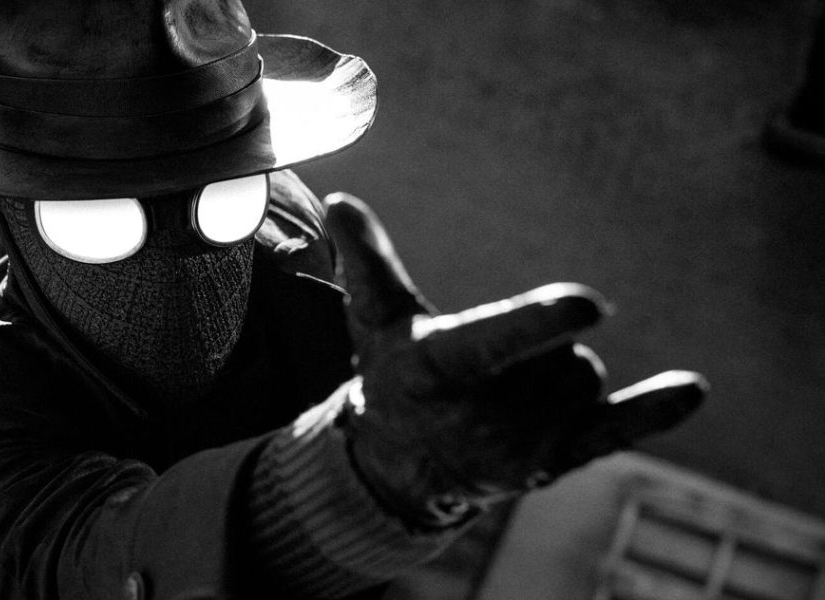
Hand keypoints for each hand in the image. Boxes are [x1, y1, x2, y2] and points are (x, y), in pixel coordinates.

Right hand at [322, 192, 706, 527]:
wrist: (407, 463)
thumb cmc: (395, 376)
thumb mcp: (374, 320)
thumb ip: (367, 260)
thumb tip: (341, 198)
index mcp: (440, 369)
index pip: (494, 341)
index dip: (539, 321)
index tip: (589, 303)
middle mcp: (485, 415)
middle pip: (558, 353)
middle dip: (536, 350)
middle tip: (484, 374)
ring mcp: (524, 444)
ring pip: (584, 376)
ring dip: (558, 374)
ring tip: (505, 396)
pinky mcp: (555, 461)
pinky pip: (615, 430)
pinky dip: (653, 411)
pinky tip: (692, 389)